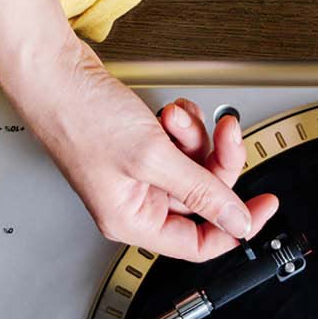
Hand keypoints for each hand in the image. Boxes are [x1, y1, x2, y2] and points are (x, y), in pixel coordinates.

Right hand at [5, 37, 278, 261]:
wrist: (53, 75)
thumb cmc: (80, 117)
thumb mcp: (153, 157)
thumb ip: (202, 192)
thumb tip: (238, 222)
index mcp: (130, 220)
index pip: (198, 244)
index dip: (235, 226)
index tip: (264, 204)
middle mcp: (133, 202)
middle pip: (201, 197)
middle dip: (216, 160)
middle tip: (224, 135)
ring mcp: (135, 173)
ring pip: (193, 166)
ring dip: (195, 137)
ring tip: (174, 118)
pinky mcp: (136, 147)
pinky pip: (178, 144)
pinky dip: (181, 125)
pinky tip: (166, 113)